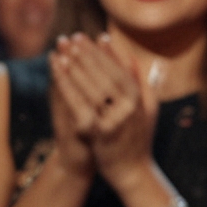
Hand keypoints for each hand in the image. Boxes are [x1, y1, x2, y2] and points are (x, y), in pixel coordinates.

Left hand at [49, 34, 156, 190]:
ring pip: (92, 86)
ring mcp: (116, 118)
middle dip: (89, 54)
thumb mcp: (148, 109)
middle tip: (74, 37)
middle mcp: (131, 105)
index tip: (96, 36)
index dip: (109, 52)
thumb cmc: (138, 139)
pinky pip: (80, 103)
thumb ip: (145, 84)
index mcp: (142, 97)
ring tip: (64, 50)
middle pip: (106, 73)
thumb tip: (141, 59)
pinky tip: (58, 74)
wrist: (133, 171)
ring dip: (76, 66)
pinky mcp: (100, 131)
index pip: (122, 68)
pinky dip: (68, 86)